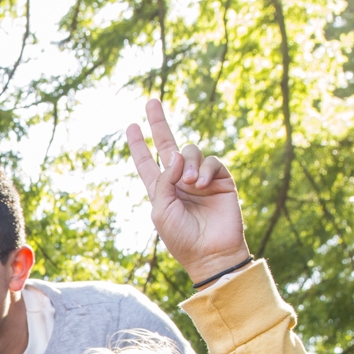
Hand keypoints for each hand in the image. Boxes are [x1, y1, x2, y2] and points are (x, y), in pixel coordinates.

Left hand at [124, 97, 251, 285]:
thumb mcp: (161, 209)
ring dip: (188, 162)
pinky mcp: (221, 180)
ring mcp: (201, 178)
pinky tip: (200, 183)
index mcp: (161, 189)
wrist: (210, 253)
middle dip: (159, 123)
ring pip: (191, 151)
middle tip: (151, 101)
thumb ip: (164, 180)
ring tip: (190, 182)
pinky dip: (205, 169)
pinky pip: (212, 161)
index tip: (131, 126)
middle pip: (169, 145)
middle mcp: (180, 180)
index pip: (148, 162)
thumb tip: (175, 154)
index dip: (140, 145)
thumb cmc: (181, 237)